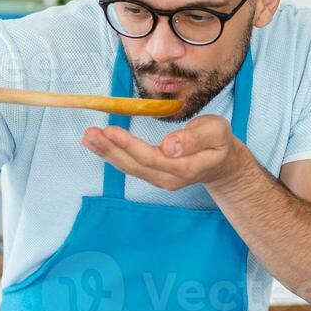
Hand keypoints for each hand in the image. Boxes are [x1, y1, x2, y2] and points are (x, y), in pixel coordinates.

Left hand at [82, 115, 247, 191]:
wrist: (221, 163)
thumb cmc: (218, 142)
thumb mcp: (216, 132)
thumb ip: (194, 139)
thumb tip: (170, 146)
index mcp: (185, 167)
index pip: (151, 158)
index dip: (129, 145)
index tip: (111, 130)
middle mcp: (169, 178)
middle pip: (135, 165)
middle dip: (110, 150)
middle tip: (90, 134)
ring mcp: (160, 179)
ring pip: (129, 167)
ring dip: (107, 153)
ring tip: (88, 138)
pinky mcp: (153, 175)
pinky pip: (130, 166)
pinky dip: (113, 155)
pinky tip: (99, 145)